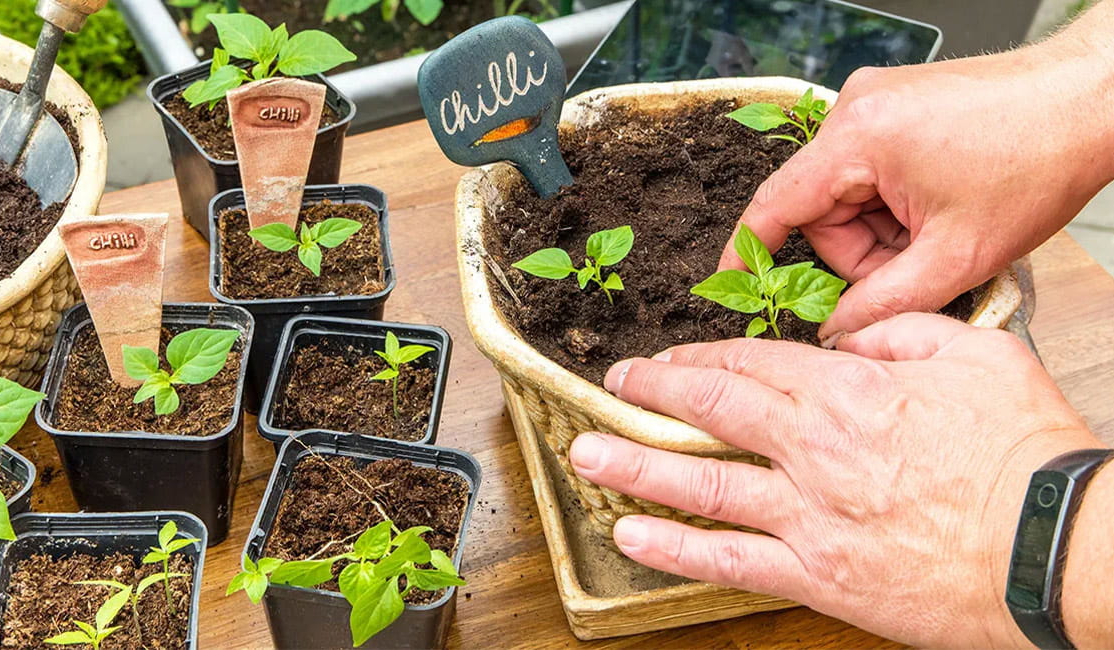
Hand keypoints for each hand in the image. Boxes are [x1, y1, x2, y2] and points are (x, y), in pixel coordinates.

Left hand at [569, 314, 1103, 647]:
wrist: (1056, 545)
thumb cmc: (1026, 454)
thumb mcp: (977, 353)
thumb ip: (901, 333)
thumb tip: (851, 336)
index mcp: (848, 392)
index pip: (751, 363)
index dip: (698, 357)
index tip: (667, 358)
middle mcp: (814, 450)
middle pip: (712, 409)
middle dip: (654, 393)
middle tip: (614, 387)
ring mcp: (809, 515)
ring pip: (701, 482)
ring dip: (636, 464)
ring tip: (587, 453)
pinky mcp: (819, 575)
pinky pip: (730, 560)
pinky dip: (674, 548)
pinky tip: (631, 535)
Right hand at [718, 17, 1113, 339]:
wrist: (1092, 100)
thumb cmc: (1037, 159)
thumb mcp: (956, 255)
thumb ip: (883, 303)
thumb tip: (836, 332)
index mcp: (858, 138)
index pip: (776, 204)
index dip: (747, 252)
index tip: (728, 286)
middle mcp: (855, 110)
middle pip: (822, 210)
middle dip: (861, 252)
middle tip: (913, 268)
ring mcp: (876, 103)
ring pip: (849, 196)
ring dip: (884, 230)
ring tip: (940, 235)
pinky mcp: (896, 106)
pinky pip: (870, 173)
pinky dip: (896, 204)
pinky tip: (938, 210)